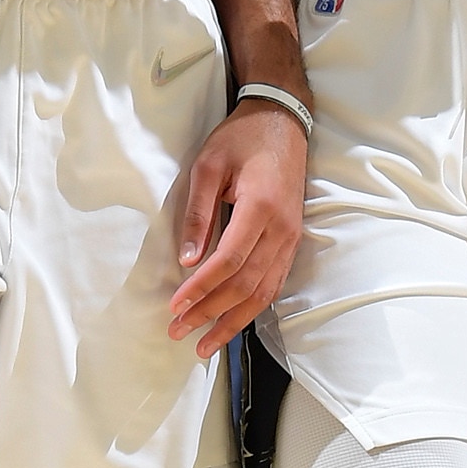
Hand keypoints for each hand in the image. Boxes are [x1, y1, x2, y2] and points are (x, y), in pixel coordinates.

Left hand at [170, 95, 307, 358]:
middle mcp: (281, 230)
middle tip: (178, 331)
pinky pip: (274, 283)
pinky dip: (253, 308)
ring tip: (206, 345)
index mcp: (260, 208)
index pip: (228, 262)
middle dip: (211, 313)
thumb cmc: (241, 139)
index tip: (175, 306)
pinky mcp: (291, 241)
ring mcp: (290, 238)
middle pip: (246, 285)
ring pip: (264, 292)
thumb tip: (186, 260)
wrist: (283, 122)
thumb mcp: (207, 166)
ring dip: (233, 321)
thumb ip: (197, 213)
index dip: (201, 288)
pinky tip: (234, 322)